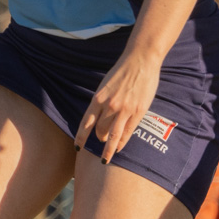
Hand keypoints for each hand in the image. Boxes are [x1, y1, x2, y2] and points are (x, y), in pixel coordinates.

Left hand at [73, 49, 162, 164]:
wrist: (141, 61)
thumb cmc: (123, 72)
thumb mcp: (106, 85)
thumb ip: (102, 101)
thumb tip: (98, 118)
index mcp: (98, 98)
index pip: (85, 123)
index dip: (81, 137)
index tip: (77, 147)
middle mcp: (109, 105)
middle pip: (100, 130)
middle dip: (100, 138)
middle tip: (101, 141)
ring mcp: (124, 110)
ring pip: (113, 136)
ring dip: (109, 148)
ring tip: (106, 157)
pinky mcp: (137, 111)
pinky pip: (127, 132)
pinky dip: (122, 142)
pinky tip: (119, 147)